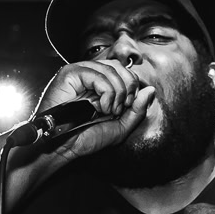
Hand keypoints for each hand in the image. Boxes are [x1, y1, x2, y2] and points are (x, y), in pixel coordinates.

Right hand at [35, 59, 155, 161]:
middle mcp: (92, 75)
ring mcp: (80, 72)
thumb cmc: (85, 137)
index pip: (126, 72)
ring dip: (115, 94)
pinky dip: (105, 93)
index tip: (125, 107)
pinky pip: (98, 75)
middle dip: (127, 89)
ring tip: (106, 111)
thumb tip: (150, 90)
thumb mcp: (120, 127)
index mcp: (102, 84)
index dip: (132, 87)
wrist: (64, 146)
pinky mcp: (70, 74)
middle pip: (121, 67)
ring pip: (112, 70)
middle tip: (117, 109)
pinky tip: (98, 107)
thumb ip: (137, 110)